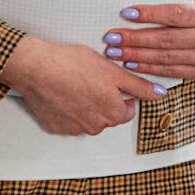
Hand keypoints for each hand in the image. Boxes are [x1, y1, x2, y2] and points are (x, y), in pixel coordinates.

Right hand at [3, 34, 162, 135]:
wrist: (36, 67)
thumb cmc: (71, 65)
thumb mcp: (112, 70)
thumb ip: (138, 86)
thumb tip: (158, 94)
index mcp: (112, 113)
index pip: (127, 110)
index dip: (120, 94)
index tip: (110, 82)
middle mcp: (95, 127)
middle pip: (107, 115)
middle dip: (103, 100)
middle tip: (90, 80)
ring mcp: (74, 129)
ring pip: (87, 118)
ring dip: (85, 105)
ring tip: (74, 84)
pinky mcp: (55, 127)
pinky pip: (67, 121)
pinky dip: (67, 109)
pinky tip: (62, 93)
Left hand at [105, 0, 194, 81]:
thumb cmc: (192, 6)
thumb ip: (165, 1)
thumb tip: (130, 7)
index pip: (175, 14)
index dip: (150, 14)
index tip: (125, 14)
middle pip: (167, 39)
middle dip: (136, 39)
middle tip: (112, 38)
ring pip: (166, 57)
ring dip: (137, 56)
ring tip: (115, 52)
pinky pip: (169, 71)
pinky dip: (148, 68)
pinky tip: (131, 65)